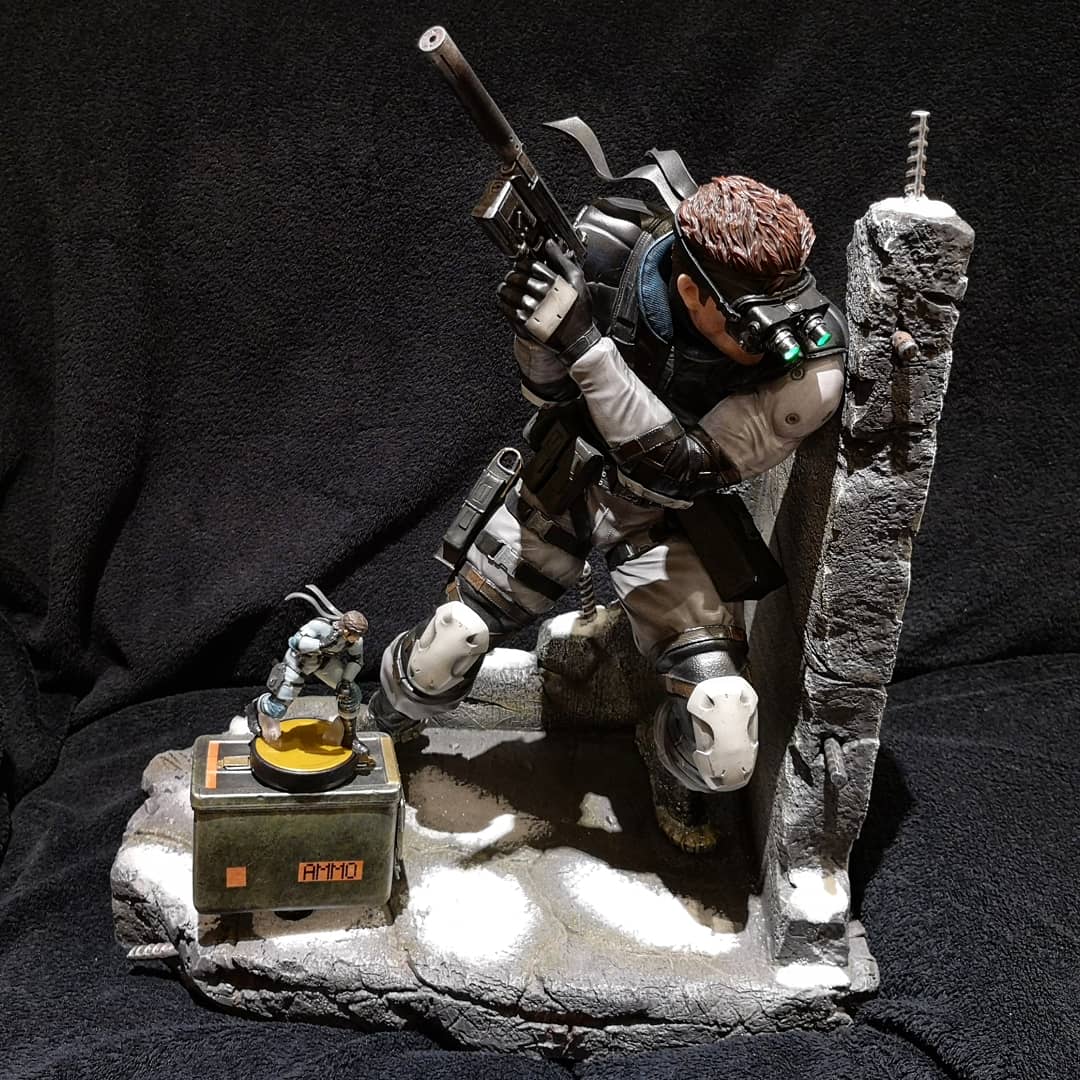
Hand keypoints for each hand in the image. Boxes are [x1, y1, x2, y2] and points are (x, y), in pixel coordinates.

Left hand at [496, 240, 598, 358]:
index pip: (530, 265)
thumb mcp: (578, 282)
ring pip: (508, 292)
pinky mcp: (524, 325)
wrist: (578, 341)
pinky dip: (503, 303)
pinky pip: (506, 309)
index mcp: (553, 283)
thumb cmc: (579, 311)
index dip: (524, 263)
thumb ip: (563, 261)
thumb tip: (550, 244)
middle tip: (513, 276)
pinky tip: (506, 301)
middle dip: (513, 274)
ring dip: (505, 287)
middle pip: (517, 277)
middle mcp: (541, 296)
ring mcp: (531, 311)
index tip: (522, 266)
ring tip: (507, 287)